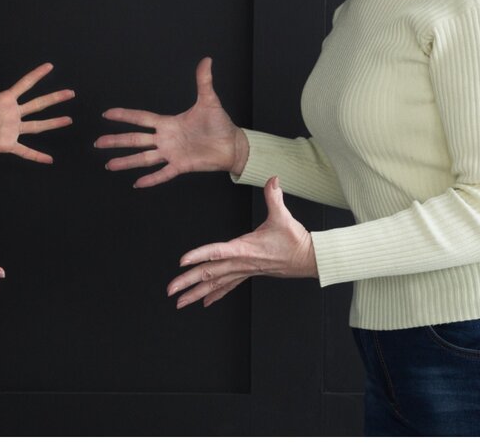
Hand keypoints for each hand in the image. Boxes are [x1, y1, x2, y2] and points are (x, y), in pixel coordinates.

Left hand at [0, 58, 73, 163]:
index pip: (24, 84)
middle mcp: (12, 114)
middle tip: (71, 92)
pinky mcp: (7, 144)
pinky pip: (25, 151)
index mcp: (5, 100)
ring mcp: (12, 129)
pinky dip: (37, 156)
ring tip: (69, 120)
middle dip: (54, 98)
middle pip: (38, 104)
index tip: (50, 66)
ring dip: (53, 123)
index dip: (37, 75)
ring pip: (38, 125)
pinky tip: (49, 160)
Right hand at [95, 57, 243, 186]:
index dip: (124, 115)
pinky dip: (151, 179)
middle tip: (97, 143)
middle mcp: (165, 139)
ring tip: (109, 165)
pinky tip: (137, 184)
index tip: (106, 114)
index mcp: (168, 123)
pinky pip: (163, 174)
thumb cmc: (220, 123)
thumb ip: (204, 81)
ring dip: (126, 161)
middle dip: (116, 141)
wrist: (232, 144)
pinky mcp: (181, 166)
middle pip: (135, 139)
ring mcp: (171, 153)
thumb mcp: (209, 101)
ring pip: (144, 158)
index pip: (141, 118)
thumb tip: (207, 60)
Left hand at [167, 177, 316, 308]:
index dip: (200, 255)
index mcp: (245, 248)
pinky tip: (203, 302)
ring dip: (196, 293)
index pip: (218, 252)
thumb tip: (273, 178)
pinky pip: (227, 286)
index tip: (182, 261)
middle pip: (210, 273)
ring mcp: (244, 270)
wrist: (308, 259)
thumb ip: (274, 196)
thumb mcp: (284, 216)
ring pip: (215, 283)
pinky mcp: (248, 273)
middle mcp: (241, 262)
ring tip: (179, 301)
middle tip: (170, 290)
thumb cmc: (294, 239)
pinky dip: (214, 293)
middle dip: (188, 281)